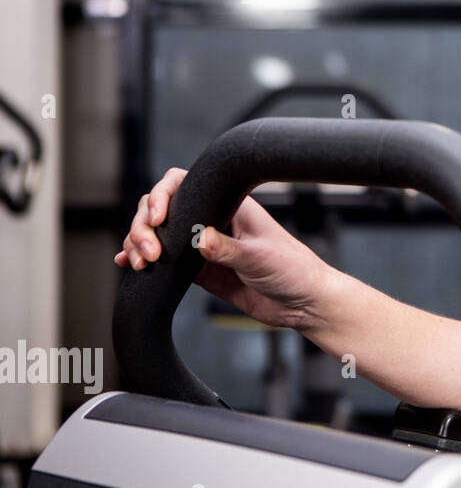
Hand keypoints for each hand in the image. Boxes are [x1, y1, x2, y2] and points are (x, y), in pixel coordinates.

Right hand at [114, 168, 337, 330]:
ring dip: (139, 243)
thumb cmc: (293, 270)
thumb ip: (228, 250)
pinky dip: (144, 260)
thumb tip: (199, 239)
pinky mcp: (198, 270)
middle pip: (163, 208)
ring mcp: (203, 245)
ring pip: (158, 234)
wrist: (302, 303)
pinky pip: (164, 261)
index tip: (157, 217)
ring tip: (140, 262)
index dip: (162, 195)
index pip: (184, 183)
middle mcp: (212, 220)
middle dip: (144, 225)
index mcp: (230, 204)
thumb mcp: (260, 258)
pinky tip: (130, 264)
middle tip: (148, 251)